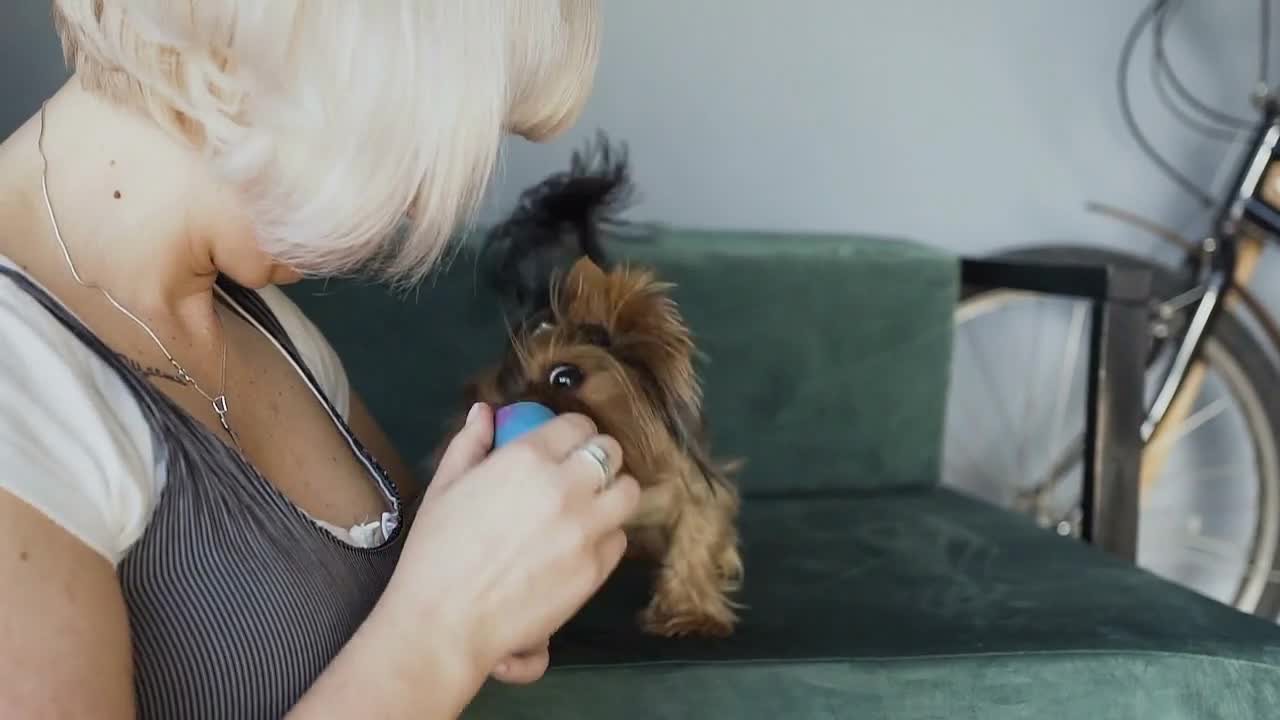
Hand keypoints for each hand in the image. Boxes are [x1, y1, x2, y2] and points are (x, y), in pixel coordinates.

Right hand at [385, 402, 638, 686]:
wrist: (445, 623)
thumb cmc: (435, 553)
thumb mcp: (444, 487)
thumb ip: (470, 443)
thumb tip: (484, 411)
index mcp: (527, 457)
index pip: (578, 425)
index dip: (573, 434)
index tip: (565, 447)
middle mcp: (566, 486)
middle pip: (611, 452)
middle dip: (598, 458)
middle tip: (581, 476)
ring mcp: (586, 528)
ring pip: (628, 493)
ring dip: (612, 495)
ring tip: (591, 508)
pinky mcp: (596, 568)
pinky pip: (619, 539)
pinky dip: (605, 537)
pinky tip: (580, 546)